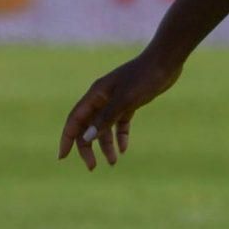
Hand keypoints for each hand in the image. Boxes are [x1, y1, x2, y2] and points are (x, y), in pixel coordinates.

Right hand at [60, 49, 182, 169]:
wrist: (165, 61)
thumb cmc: (144, 77)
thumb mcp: (125, 100)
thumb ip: (106, 118)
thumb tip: (87, 138)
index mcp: (95, 95)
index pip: (74, 120)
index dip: (67, 138)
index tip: (62, 157)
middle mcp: (102, 98)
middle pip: (87, 126)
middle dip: (87, 147)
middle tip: (92, 167)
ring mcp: (115, 100)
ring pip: (104, 127)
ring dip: (106, 145)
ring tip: (114, 162)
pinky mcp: (130, 102)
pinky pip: (119, 123)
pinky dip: (120, 136)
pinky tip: (124, 149)